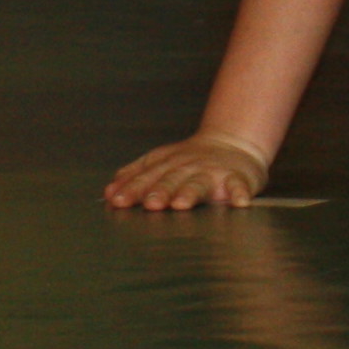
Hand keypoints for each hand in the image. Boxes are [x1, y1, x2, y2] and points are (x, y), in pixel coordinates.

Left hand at [104, 129, 270, 212]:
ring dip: (190, 193)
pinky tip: (239, 202)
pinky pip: (239, 186)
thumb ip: (135, 177)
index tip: (118, 201)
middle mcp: (188, 167)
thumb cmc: (191, 160)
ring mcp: (213, 172)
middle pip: (171, 180)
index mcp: (167, 165)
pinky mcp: (237, 178)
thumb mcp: (160, 163)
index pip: (146, 177)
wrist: (233, 143)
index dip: (132, 189)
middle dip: (159, 191)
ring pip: (199, 183)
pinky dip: (239, 193)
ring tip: (182, 204)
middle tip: (150, 204)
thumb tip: (109, 192)